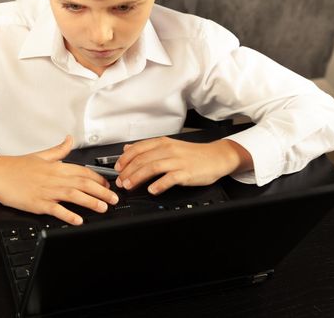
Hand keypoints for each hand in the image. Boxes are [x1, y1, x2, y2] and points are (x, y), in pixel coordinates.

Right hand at [0, 136, 118, 225]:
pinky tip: (78, 220)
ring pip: (74, 196)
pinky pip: (56, 210)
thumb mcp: (41, 155)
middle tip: (114, 198)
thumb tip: (69, 139)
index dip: (99, 178)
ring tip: (104, 207)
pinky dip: (68, 215)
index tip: (108, 184)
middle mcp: (54, 178)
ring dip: (91, 202)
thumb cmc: (17, 166)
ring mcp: (46, 191)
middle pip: (83, 184)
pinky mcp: (38, 203)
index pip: (83, 171)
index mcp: (56, 167)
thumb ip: (59, 149)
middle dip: (102, 191)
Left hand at [114, 137, 252, 194]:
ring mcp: (177, 161)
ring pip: (152, 167)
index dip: (125, 159)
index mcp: (163, 143)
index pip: (138, 148)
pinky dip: (159, 184)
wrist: (216, 157)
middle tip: (120, 181)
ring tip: (129, 186)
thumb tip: (128, 148)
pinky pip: (170, 178)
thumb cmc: (193, 154)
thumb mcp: (169, 145)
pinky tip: (152, 190)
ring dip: (138, 177)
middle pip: (142, 159)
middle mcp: (169, 150)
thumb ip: (148, 147)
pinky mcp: (186, 172)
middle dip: (128, 171)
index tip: (117, 168)